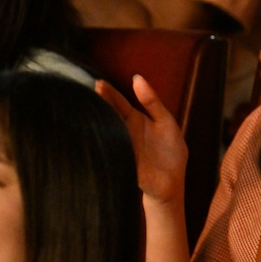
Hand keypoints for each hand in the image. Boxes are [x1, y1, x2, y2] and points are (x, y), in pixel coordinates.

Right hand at [97, 75, 187, 205]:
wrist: (171, 183)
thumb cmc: (170, 151)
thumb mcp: (166, 121)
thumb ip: (152, 102)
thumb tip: (137, 78)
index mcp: (134, 120)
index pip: (118, 103)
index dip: (109, 94)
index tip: (99, 83)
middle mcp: (123, 132)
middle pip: (108, 115)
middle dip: (99, 104)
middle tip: (90, 92)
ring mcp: (120, 147)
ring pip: (104, 131)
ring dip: (96, 122)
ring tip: (88, 108)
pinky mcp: (120, 162)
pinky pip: (108, 151)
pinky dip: (101, 144)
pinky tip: (96, 134)